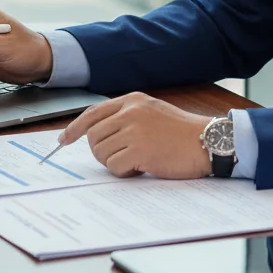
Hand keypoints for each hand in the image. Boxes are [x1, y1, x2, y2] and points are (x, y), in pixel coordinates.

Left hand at [59, 93, 211, 178]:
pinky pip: (114, 167)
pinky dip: (125, 172)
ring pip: (100, 153)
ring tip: (137, 160)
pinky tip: (142, 167)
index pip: (92, 113)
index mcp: (132, 100)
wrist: (208, 141)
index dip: (74, 128)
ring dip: (114, 163)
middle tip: (121, 157)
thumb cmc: (181, 132)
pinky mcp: (139, 150)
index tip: (64, 140)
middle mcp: (130, 111)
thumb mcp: (151, 112)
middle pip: (92, 136)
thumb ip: (126, 117)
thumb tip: (96, 134)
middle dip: (101, 152)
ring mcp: (134, 130)